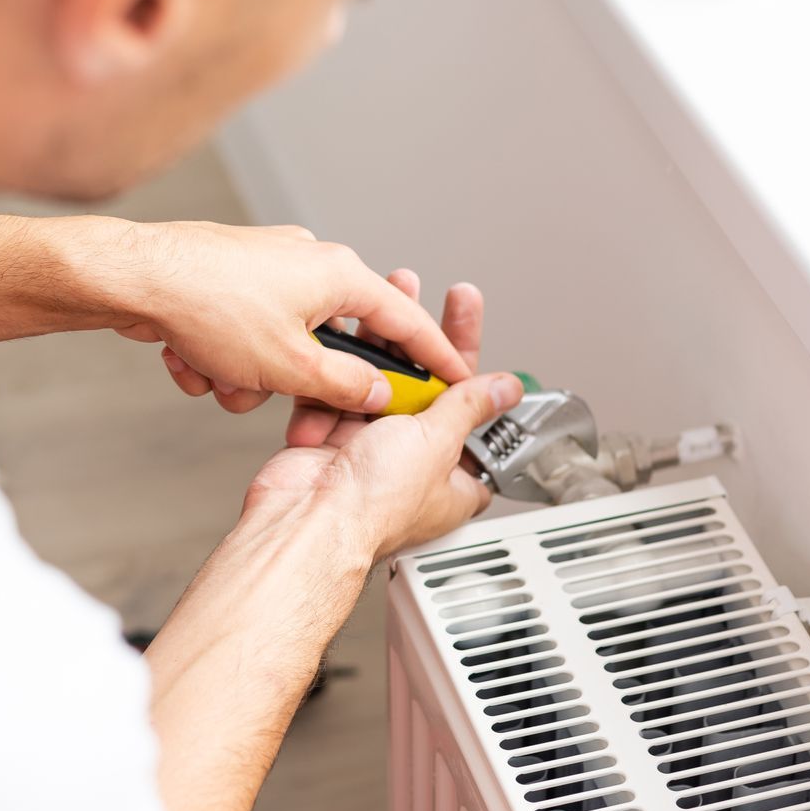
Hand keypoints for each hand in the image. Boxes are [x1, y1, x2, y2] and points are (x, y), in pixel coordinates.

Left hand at [106, 222, 471, 415]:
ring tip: (217, 375)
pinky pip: (242, 343)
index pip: (404, 321)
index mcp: (338, 275)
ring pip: (279, 353)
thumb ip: (345, 387)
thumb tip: (375, 394)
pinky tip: (190, 360)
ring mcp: (266, 275)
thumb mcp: (291, 366)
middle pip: (331, 346)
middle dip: (297, 383)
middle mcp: (308, 267)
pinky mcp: (229, 288)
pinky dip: (218, 362)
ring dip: (248, 379)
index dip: (432, 357)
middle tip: (283, 397)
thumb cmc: (207, 302)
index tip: (451, 379)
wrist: (132, 279)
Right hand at [243, 278, 519, 558]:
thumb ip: (469, 407)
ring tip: (377, 301)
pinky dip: (335, 374)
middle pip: (423, 388)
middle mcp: (412, 464)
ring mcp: (368, 450)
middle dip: (418, 341)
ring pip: (377, 384)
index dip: (470, 365)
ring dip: (375, 346)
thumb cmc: (374, 504)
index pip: (474, 411)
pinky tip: (338, 342)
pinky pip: (336, 394)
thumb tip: (504, 389)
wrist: (305, 519)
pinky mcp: (329, 439)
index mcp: (453, 477)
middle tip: (418, 291)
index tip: (463, 322)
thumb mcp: (438, 441)